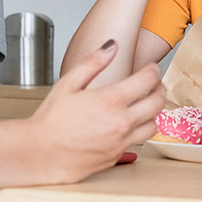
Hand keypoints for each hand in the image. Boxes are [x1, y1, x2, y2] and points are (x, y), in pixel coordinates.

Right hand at [29, 40, 163, 182]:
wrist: (41, 153)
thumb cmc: (51, 120)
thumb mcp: (68, 83)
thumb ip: (93, 62)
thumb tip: (111, 46)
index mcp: (111, 100)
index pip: (147, 81)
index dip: (153, 70)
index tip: (151, 67)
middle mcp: (121, 122)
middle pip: (157, 103)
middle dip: (160, 89)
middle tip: (155, 84)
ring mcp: (121, 141)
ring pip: (153, 125)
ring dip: (153, 112)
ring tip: (146, 105)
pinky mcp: (117, 156)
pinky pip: (138, 142)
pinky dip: (139, 130)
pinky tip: (129, 124)